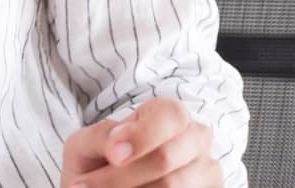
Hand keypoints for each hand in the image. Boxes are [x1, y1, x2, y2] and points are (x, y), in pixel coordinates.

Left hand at [60, 97, 221, 186]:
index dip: (142, 137)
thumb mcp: (88, 142)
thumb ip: (100, 137)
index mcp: (169, 114)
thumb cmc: (99, 157)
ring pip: (171, 186)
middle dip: (121, 176)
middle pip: (166, 159)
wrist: (104, 182)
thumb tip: (116, 147)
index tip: (112, 155)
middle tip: (87, 185)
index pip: (170, 116)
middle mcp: (196, 139)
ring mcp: (207, 171)